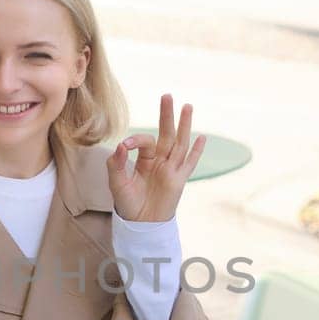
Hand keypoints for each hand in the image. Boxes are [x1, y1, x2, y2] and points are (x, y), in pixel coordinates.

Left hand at [106, 94, 207, 222]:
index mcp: (146, 159)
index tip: (125, 146)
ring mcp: (171, 169)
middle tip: (167, 96)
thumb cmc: (128, 203)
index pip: (145, 142)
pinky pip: (189, 163)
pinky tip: (203, 138)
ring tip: (188, 107)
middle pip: (166, 134)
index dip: (136, 140)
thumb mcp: (117, 182)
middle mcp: (160, 161)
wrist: (140, 223)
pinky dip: (197, 152)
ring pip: (180, 143)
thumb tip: (121, 145)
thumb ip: (116, 163)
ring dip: (184, 125)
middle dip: (167, 115)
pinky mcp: (179, 180)